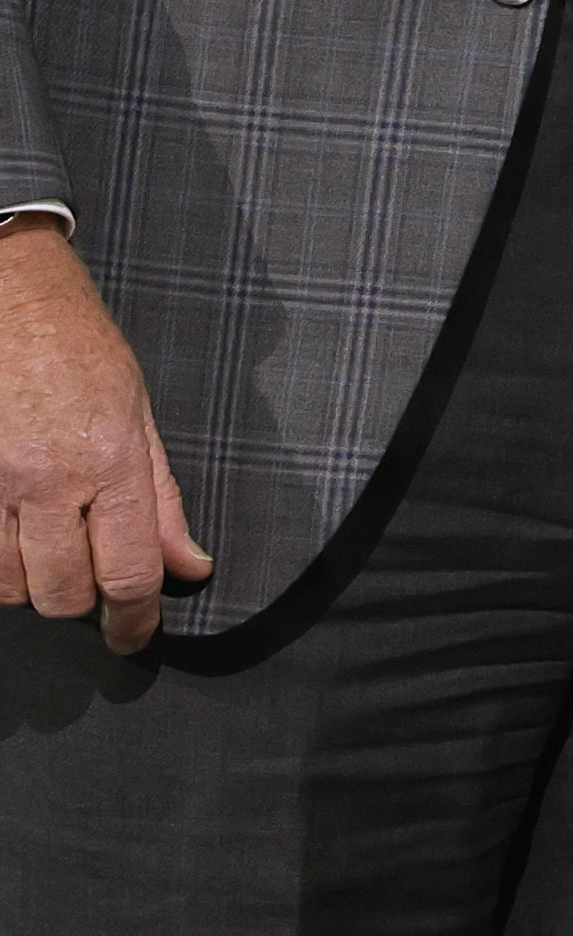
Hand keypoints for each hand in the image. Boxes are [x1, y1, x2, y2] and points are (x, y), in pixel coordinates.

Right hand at [0, 217, 205, 654]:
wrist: (7, 297)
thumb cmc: (77, 349)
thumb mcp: (137, 415)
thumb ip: (162, 500)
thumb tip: (191, 566)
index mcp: (108, 460)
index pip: (130, 572)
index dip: (136, 621)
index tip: (136, 638)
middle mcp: (47, 479)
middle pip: (63, 593)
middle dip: (81, 601)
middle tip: (90, 578)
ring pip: (8, 586)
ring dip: (31, 580)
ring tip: (46, 541)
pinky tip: (10, 534)